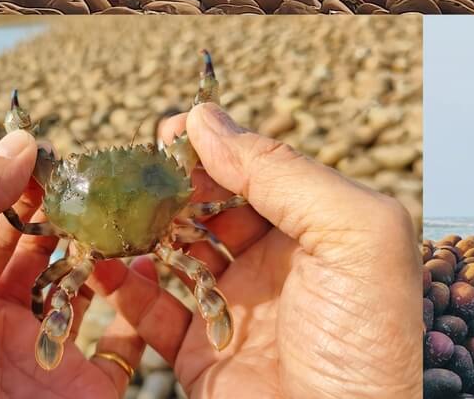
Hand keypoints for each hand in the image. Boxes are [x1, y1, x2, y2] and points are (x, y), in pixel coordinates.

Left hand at [0, 131, 128, 398]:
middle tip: (121, 175)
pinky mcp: (85, 395)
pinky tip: (154, 275)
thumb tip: (21, 140)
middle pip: (49, 253)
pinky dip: (145, 314)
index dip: (32, 184)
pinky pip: (124, 349)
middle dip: (82, 215)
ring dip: (116, 255)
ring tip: (142, 214)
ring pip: (91, 292)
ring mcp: (45, 361)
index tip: (73, 150)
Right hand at [88, 104, 423, 398]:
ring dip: (138, 228)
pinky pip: (152, 310)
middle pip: (206, 204)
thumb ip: (284, 171)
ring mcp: (234, 307)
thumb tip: (206, 119)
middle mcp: (275, 262)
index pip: (255, 167)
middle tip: (126, 173)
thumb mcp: (354, 236)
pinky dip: (124, 286)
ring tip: (106, 213)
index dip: (211, 147)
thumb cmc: (368, 344)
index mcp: (318, 227)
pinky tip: (106, 265)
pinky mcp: (200, 354)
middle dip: (165, 185)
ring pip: (172, 250)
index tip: (165, 135)